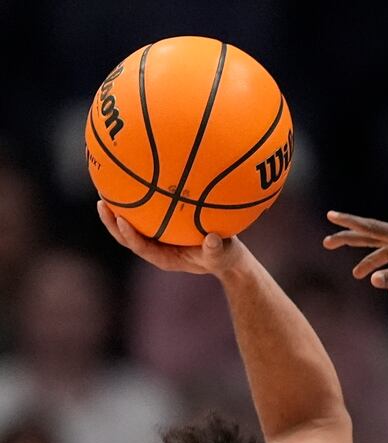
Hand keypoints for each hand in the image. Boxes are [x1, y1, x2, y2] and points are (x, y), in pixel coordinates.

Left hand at [97, 200, 245, 275]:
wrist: (227, 256)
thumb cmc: (224, 257)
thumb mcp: (224, 255)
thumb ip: (217, 249)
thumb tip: (213, 238)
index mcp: (165, 258)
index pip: (141, 248)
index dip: (129, 235)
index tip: (121, 219)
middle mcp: (156, 248)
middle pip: (126, 237)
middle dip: (112, 221)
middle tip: (101, 203)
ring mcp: (156, 238)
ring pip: (130, 225)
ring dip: (116, 210)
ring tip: (104, 190)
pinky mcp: (160, 229)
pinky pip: (143, 214)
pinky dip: (134, 201)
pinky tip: (130, 180)